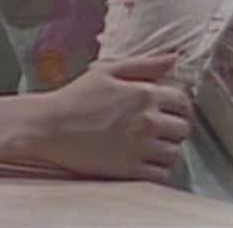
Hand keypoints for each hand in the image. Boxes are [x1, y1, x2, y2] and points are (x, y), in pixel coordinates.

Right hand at [39, 54, 192, 182]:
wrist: (49, 126)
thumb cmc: (75, 96)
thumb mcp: (108, 70)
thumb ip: (145, 63)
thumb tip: (174, 56)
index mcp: (144, 93)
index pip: (183, 101)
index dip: (180, 105)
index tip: (170, 109)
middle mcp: (147, 121)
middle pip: (183, 128)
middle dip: (175, 126)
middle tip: (160, 127)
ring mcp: (140, 147)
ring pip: (175, 153)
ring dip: (167, 148)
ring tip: (151, 144)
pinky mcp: (129, 170)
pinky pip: (161, 174)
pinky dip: (157, 169)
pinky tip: (144, 160)